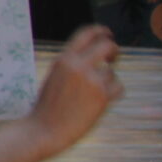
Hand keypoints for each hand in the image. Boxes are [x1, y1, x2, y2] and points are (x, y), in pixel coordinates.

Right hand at [31, 25, 120, 153]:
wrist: (43, 130)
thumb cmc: (47, 107)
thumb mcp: (55, 77)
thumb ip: (72, 66)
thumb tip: (97, 60)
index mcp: (63, 59)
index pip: (85, 34)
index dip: (100, 31)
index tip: (107, 34)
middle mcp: (77, 65)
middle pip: (106, 45)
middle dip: (113, 50)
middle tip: (112, 58)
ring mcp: (90, 79)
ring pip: (112, 73)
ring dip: (107, 83)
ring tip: (89, 99)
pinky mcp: (102, 95)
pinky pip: (118, 88)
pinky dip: (113, 94)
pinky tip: (98, 104)